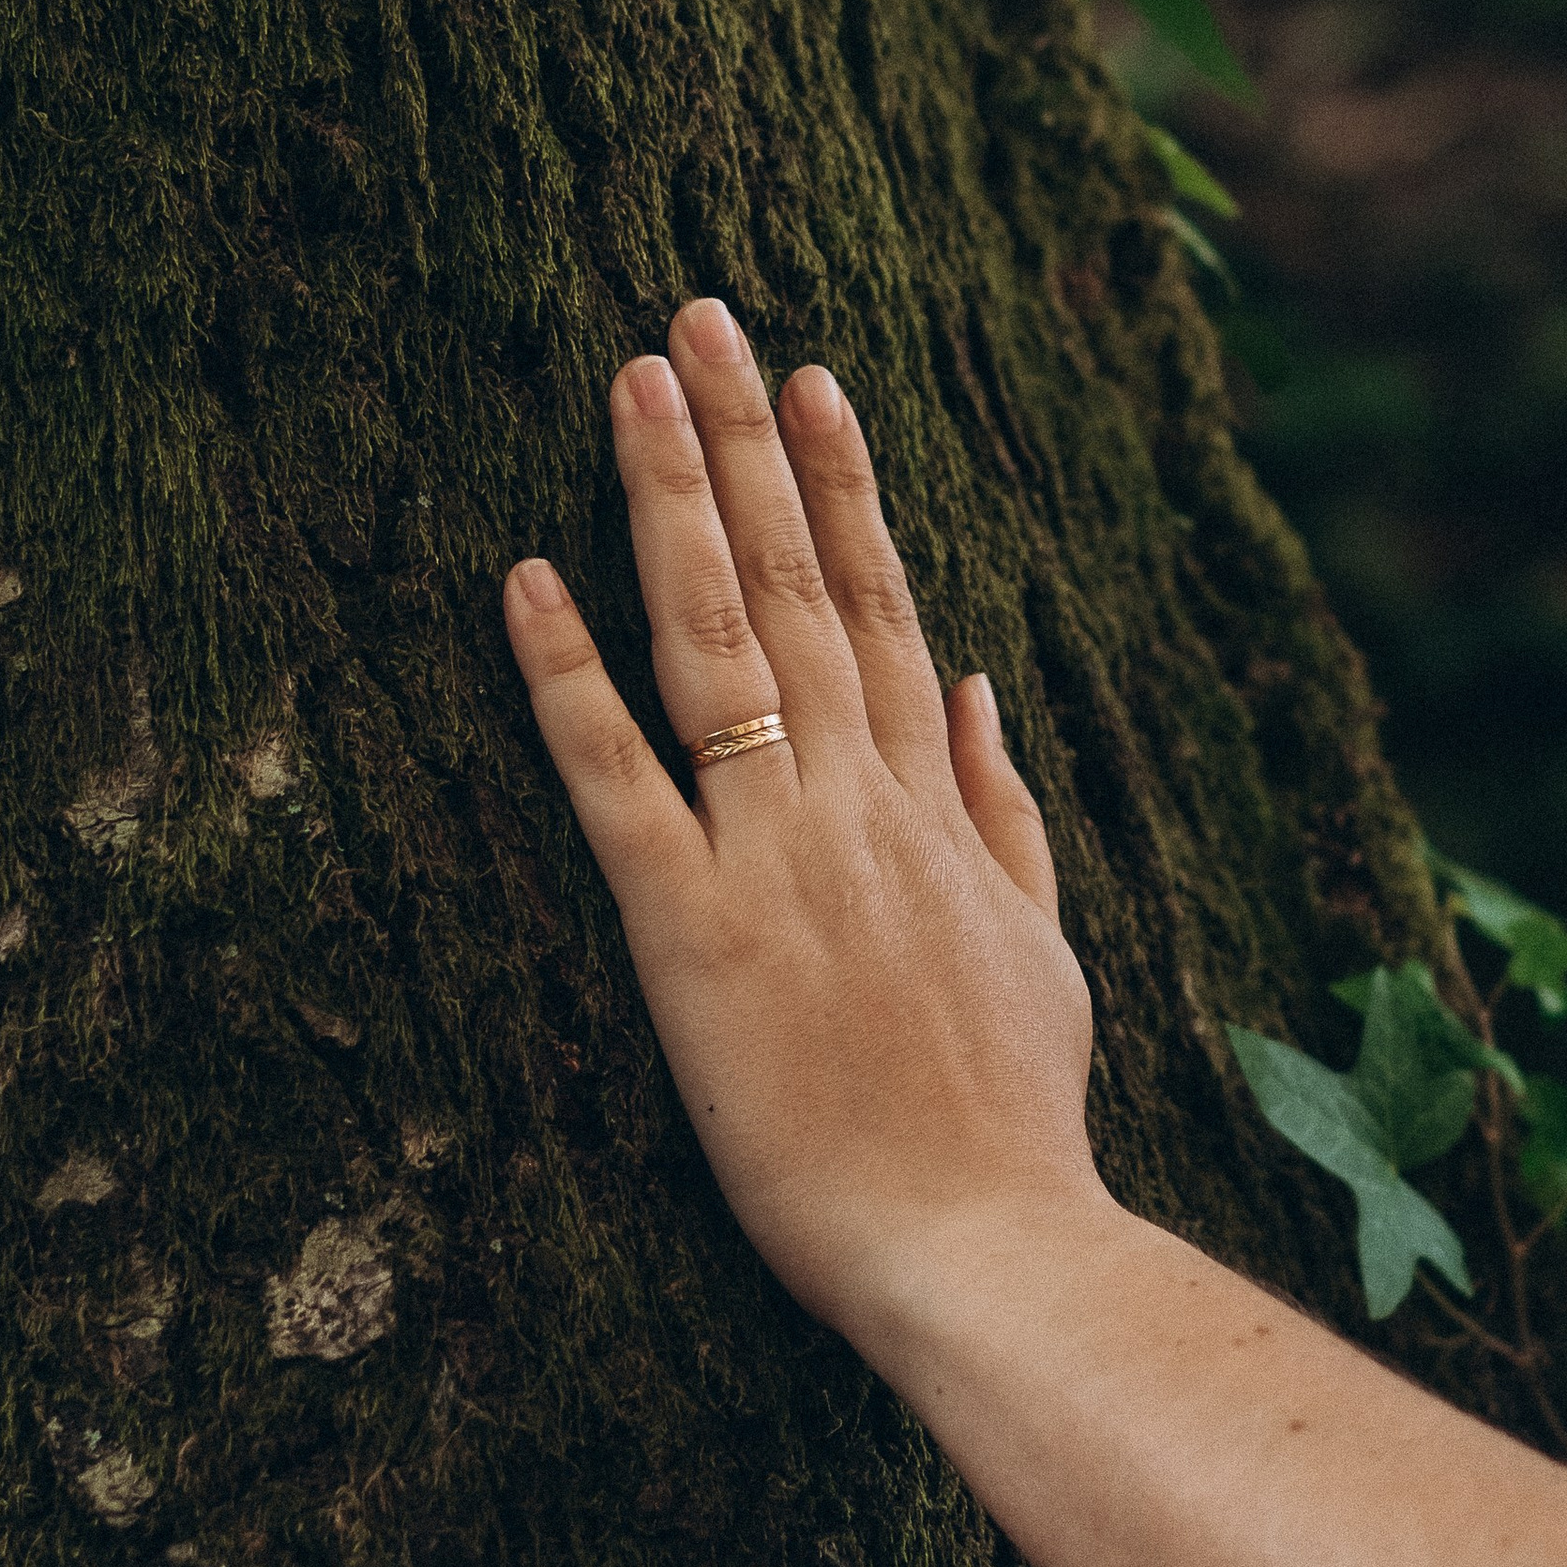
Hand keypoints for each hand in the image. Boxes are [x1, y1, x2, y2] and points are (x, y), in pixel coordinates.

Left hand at [501, 298, 1100, 1340]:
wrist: (991, 1249)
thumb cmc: (1011, 1126)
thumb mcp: (1043, 948)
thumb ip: (1006, 813)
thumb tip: (985, 689)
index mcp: (932, 807)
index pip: (886, 608)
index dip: (843, 486)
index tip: (809, 380)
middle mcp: (857, 802)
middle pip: (800, 585)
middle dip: (741, 443)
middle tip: (694, 317)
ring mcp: (777, 857)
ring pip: (721, 641)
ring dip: (672, 502)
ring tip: (627, 380)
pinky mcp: (693, 933)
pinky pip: (618, 781)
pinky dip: (569, 677)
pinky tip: (523, 580)